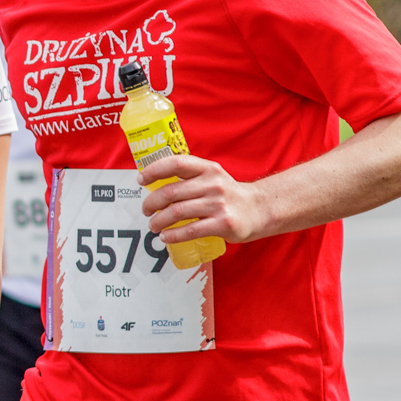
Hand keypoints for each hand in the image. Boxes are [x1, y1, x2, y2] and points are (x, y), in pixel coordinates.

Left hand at [138, 155, 268, 243]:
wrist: (259, 210)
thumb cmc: (227, 194)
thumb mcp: (212, 177)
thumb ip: (190, 177)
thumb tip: (155, 181)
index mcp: (208, 169)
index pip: (176, 163)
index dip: (154, 170)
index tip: (141, 179)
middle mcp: (213, 184)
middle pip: (171, 192)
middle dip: (152, 203)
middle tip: (146, 211)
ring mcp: (218, 204)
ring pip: (177, 212)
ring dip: (159, 221)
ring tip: (153, 226)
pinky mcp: (223, 224)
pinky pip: (191, 230)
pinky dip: (173, 235)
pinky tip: (165, 237)